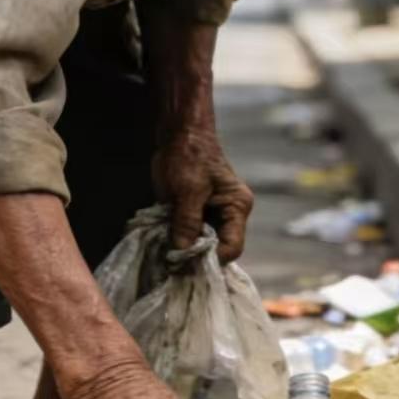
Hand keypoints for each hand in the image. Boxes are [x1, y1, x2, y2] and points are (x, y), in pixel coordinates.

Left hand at [152, 125, 253, 262]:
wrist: (179, 134)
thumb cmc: (190, 155)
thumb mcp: (189, 189)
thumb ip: (187, 221)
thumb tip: (181, 251)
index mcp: (236, 208)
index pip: (232, 247)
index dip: (211, 259)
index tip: (186, 263)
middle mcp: (228, 216)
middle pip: (216, 249)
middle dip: (195, 257)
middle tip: (172, 263)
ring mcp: (211, 216)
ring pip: (200, 245)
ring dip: (183, 250)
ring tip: (165, 255)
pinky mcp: (194, 215)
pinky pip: (187, 235)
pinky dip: (175, 241)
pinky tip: (162, 244)